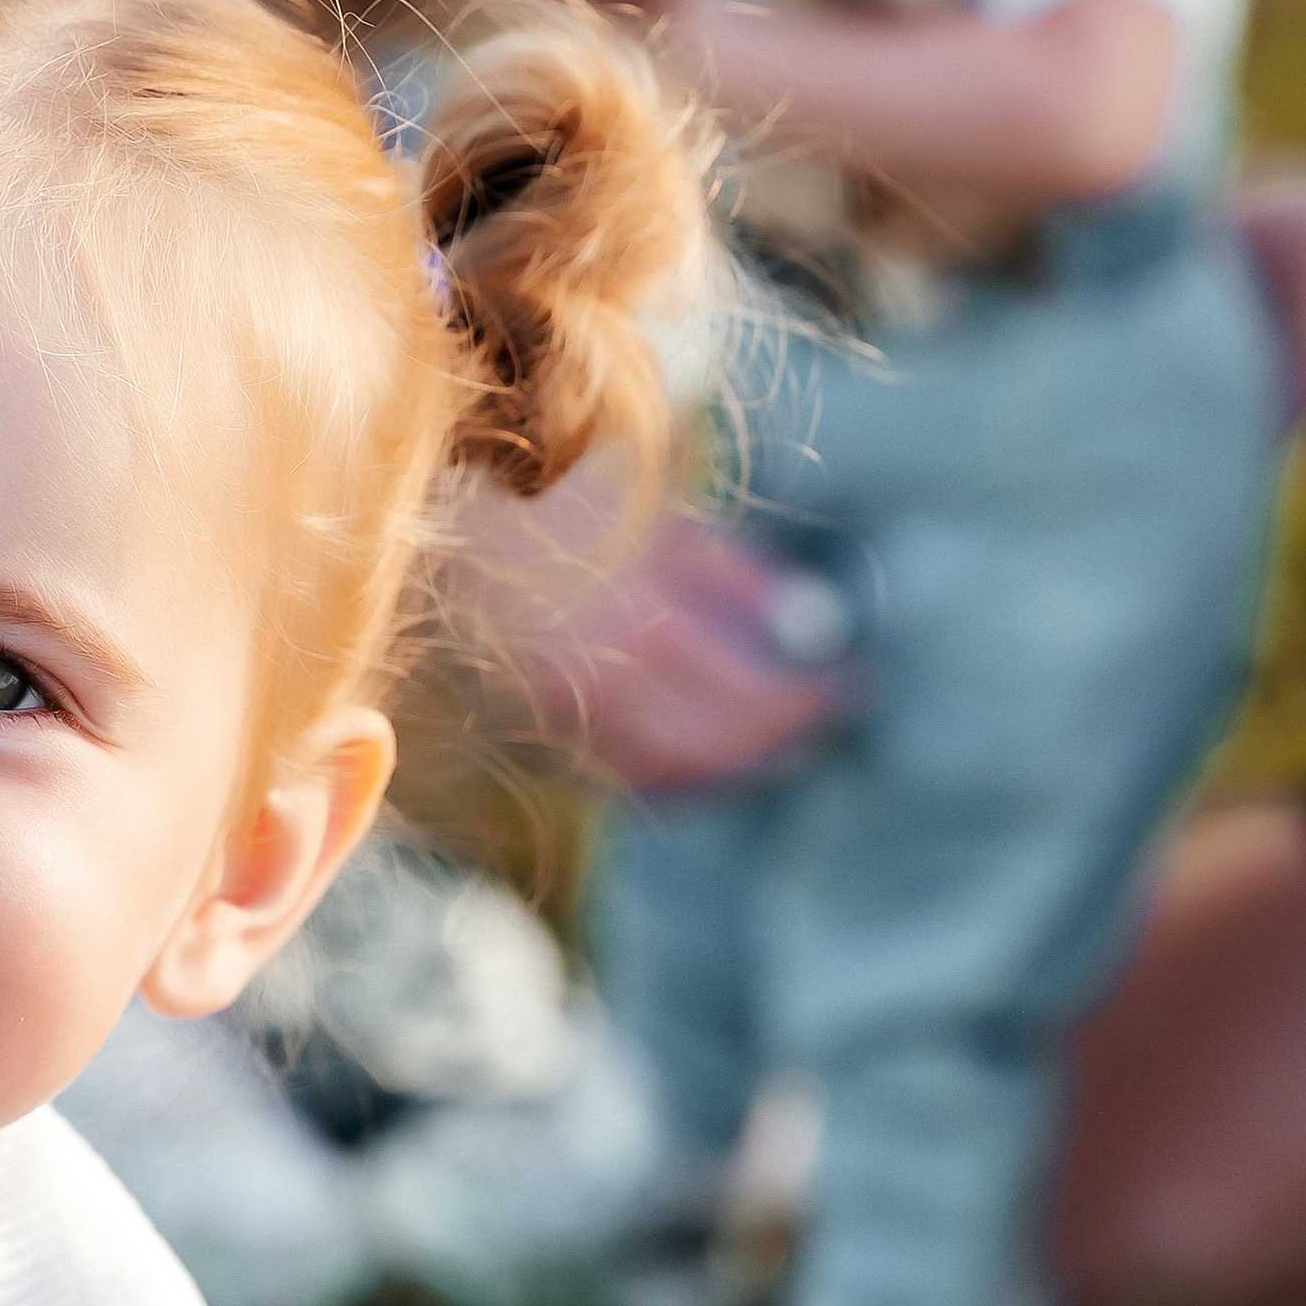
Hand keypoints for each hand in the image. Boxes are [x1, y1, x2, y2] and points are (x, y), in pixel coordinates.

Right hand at [537, 511, 851, 784]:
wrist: (459, 554)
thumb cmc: (572, 523)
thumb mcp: (659, 526)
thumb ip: (735, 571)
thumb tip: (811, 615)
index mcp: (638, 625)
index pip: (744, 690)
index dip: (802, 699)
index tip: (846, 688)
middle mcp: (603, 685)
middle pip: (715, 746)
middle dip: (777, 740)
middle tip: (818, 725)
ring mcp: (572, 724)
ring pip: (675, 775)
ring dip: (736, 767)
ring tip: (779, 747)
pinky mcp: (552, 742)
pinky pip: (634, 781)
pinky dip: (684, 779)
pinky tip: (717, 763)